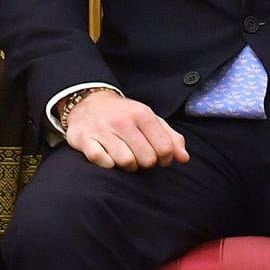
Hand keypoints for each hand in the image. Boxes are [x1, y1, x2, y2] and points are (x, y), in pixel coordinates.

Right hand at [64, 93, 189, 170]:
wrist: (88, 103)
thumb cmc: (124, 116)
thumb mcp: (150, 119)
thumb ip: (170, 137)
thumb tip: (184, 158)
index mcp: (142, 114)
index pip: (164, 148)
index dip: (165, 159)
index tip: (160, 158)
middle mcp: (123, 121)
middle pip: (147, 159)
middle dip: (146, 163)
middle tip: (141, 157)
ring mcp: (103, 130)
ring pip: (126, 162)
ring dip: (128, 166)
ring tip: (126, 158)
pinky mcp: (85, 140)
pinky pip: (102, 161)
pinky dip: (108, 164)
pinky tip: (109, 157)